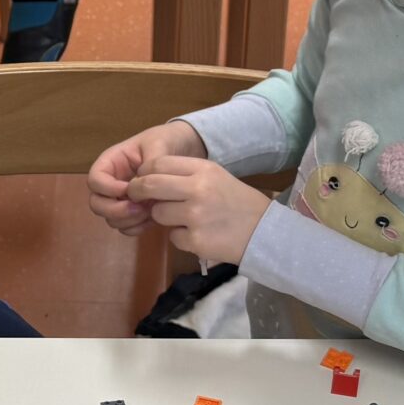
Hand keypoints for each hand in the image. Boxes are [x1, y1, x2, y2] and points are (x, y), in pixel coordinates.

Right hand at [86, 120, 207, 233]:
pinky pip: (125, 226)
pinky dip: (135, 228)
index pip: (95, 180)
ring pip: (110, 218)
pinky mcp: (134, 211)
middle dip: (115, 210)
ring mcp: (121, 199)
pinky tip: (153, 219)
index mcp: (111, 162)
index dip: (107, 189)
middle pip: (96, 203)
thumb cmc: (165, 140)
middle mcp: (111, 182)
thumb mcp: (158, 145)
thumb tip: (142, 186)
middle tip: (139, 208)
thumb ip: (150, 165)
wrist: (183, 148)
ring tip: (150, 212)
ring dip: (127, 220)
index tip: (130, 190)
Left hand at [125, 156, 271, 262]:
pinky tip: (200, 234)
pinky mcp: (195, 240)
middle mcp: (198, 189)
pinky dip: (181, 238)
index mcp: (204, 169)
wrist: (265, 233)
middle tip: (137, 197)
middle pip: (149, 185)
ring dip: (164, 217)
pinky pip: (172, 237)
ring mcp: (196, 216)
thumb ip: (185, 174)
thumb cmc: (237, 202)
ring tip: (186, 219)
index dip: (143, 172)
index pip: (158, 163)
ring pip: (158, 213)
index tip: (141, 179)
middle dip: (137, 192)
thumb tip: (147, 177)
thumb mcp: (216, 177)